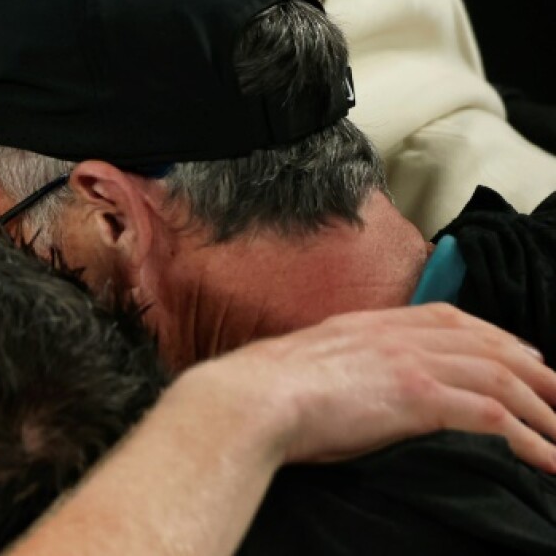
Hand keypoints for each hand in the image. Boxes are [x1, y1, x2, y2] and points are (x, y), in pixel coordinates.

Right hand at [176, 302, 555, 471]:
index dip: (493, 335)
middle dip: (535, 370)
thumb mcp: (305, 361)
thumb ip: (336, 364)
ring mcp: (409, 362)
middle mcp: (396, 334)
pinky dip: (526, 437)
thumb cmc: (264, 392)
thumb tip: (341, 384)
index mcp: (370, 324)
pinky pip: (490, 415)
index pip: (448, 318)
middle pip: (486, 344)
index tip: (521, 354)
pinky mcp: (416, 398)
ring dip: (543, 410)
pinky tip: (545, 458)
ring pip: (500, 377)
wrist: (250, 398)